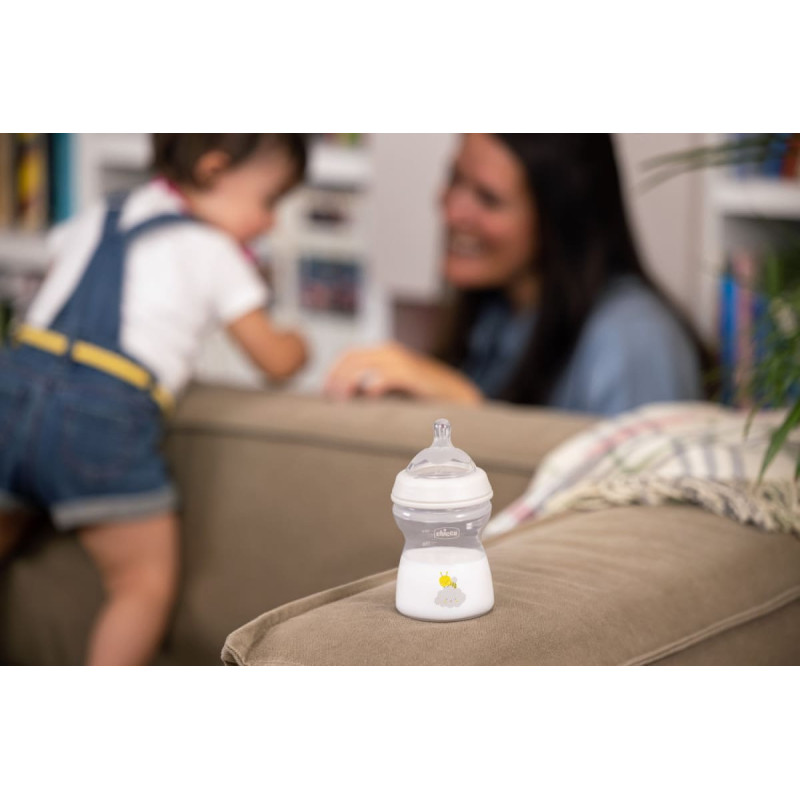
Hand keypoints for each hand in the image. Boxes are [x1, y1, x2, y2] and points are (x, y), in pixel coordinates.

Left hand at [324, 342, 482, 403]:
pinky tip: (369, 396)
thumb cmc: (422, 393)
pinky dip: (373, 384)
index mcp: (384, 352)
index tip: (327, 393)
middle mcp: (389, 352)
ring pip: (363, 365)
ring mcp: (400, 362)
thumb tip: (349, 396)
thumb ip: (374, 385)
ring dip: (348, 382)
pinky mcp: (411, 374)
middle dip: (337, 378)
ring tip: (342, 400)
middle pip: (352, 359)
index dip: (334, 372)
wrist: (455, 393)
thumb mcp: (395, 384)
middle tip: (331, 399)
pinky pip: (386, 376)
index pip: (350, 355)